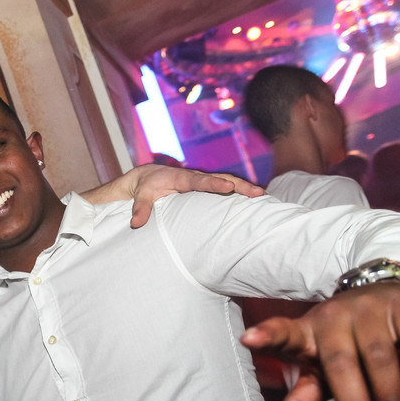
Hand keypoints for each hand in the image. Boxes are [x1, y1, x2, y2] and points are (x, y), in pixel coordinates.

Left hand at [81, 164, 264, 227]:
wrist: (147, 176)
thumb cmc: (145, 186)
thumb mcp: (140, 196)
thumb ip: (140, 209)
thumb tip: (137, 223)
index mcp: (181, 178)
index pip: (199, 181)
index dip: (214, 183)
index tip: (228, 186)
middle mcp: (195, 177)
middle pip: (221, 178)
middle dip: (240, 185)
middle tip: (258, 193)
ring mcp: (203, 181)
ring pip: (227, 181)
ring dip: (244, 188)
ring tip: (263, 196)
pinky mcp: (206, 186)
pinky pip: (224, 187)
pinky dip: (239, 191)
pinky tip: (254, 201)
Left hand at [241, 281, 399, 400]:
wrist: (384, 293)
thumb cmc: (345, 345)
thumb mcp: (320, 372)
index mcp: (306, 334)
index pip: (282, 334)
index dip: (266, 337)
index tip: (247, 339)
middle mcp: (331, 318)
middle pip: (339, 364)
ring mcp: (366, 308)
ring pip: (378, 356)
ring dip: (389, 396)